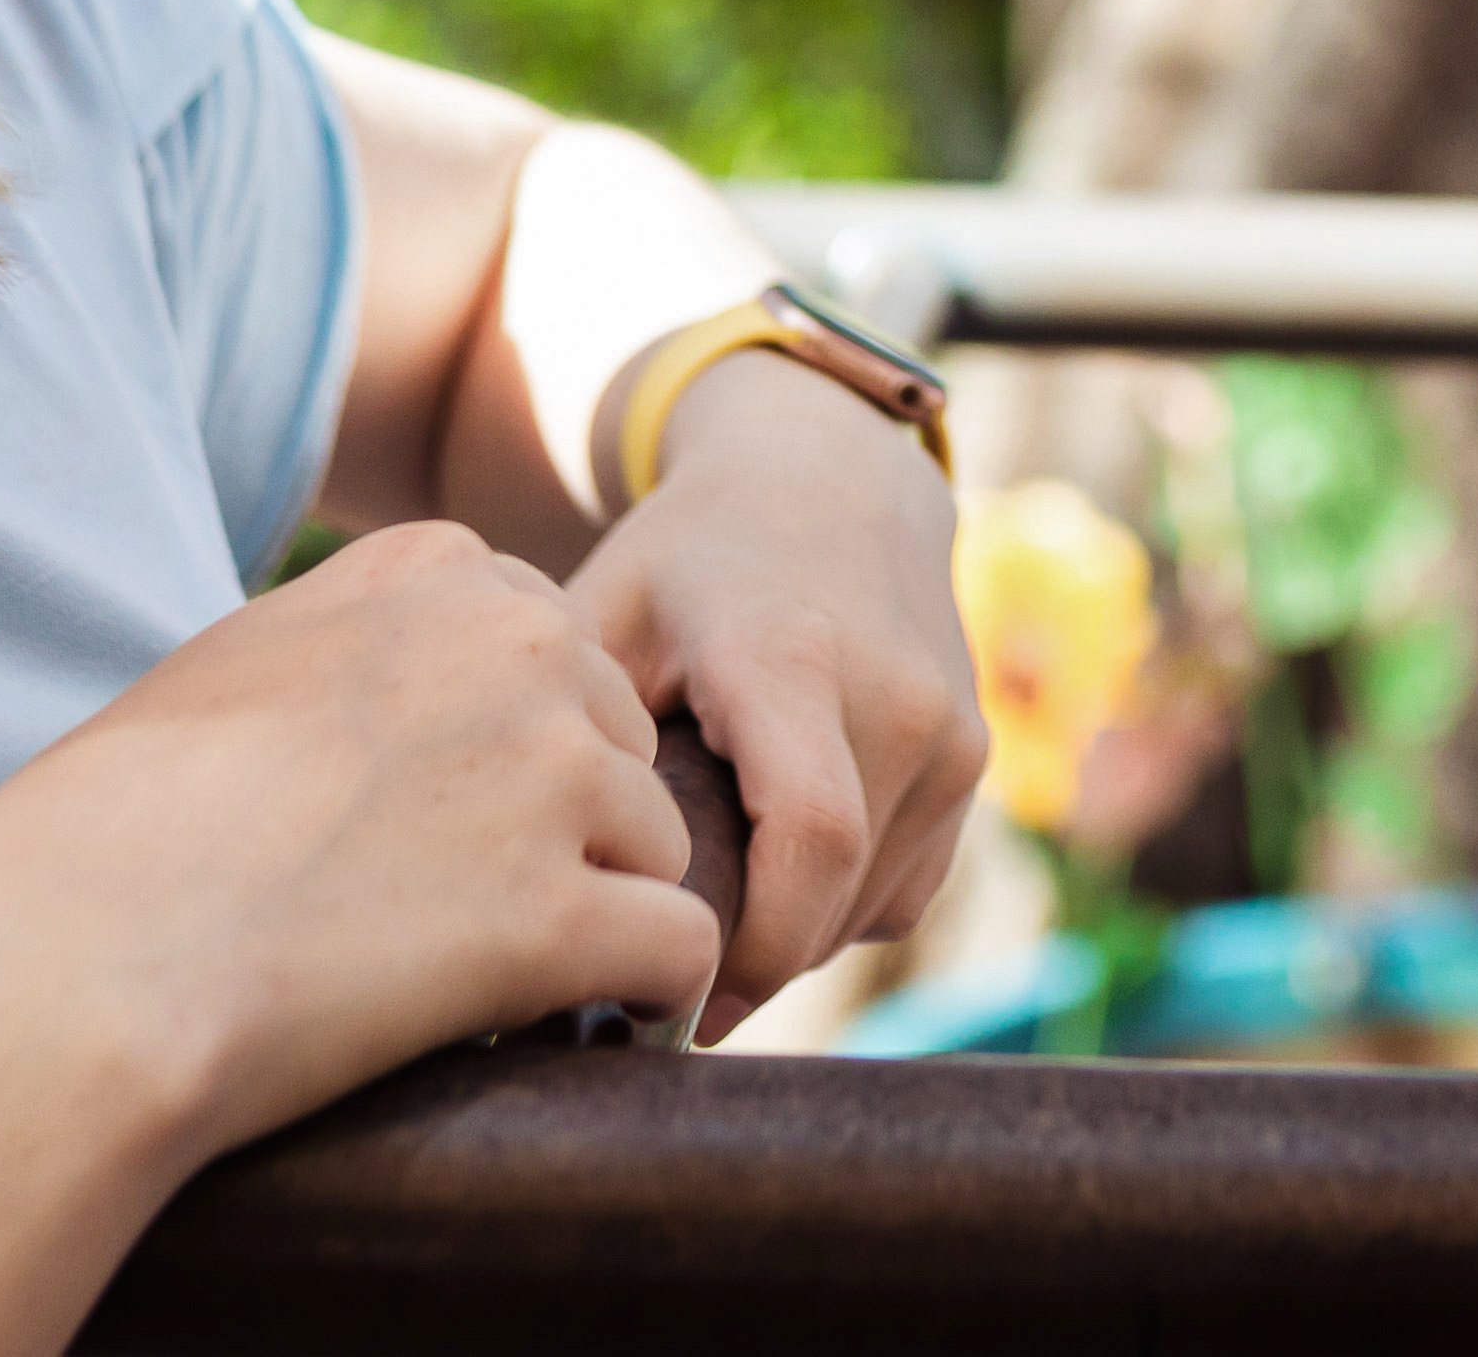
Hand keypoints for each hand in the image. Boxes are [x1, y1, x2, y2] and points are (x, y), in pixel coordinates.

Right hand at [0, 521, 707, 1159]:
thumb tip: (416, 722)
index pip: (558, 652)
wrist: (77, 960)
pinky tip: (587, 1030)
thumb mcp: (243, 667)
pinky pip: (675, 951)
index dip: (517, 752)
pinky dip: (644, 1000)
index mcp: (437, 570)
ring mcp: (548, 773)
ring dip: (597, 916)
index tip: (449, 823)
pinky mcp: (558, 913)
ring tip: (489, 982)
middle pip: (620, 744)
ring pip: (659, 848)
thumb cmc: (115, 835)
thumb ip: (358, 655)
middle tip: (463, 914)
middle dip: (570, 830)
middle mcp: (516, 643)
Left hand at [564, 350, 984, 1032]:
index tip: (671, 999)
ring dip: (787, 939)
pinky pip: (902, 890)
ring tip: (702, 910)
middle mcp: (896, 701)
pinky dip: (836, 909)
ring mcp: (950, 735)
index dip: (749, 953)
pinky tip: (768, 870)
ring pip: (867, 908)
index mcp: (795, 661)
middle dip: (743, 962)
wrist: (832, 478)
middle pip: (830, 900)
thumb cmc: (690, 558)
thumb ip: (567, 736)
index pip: (811, 844)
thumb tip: (508, 888)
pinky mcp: (970, 762)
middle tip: (653, 972)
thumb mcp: (606, 614)